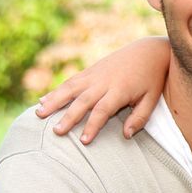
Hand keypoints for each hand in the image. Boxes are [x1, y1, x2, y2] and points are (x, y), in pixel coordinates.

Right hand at [35, 36, 169, 143]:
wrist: (148, 51)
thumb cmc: (152, 79)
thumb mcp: (152, 99)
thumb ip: (140, 118)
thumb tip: (126, 136)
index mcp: (120, 91)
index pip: (102, 111)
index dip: (92, 126)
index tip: (84, 141)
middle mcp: (103, 82)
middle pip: (82, 101)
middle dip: (68, 117)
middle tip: (56, 132)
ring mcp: (94, 74)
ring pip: (70, 88)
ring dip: (53, 101)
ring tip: (39, 114)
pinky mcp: (90, 70)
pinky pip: (70, 81)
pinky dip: (56, 90)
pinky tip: (43, 100)